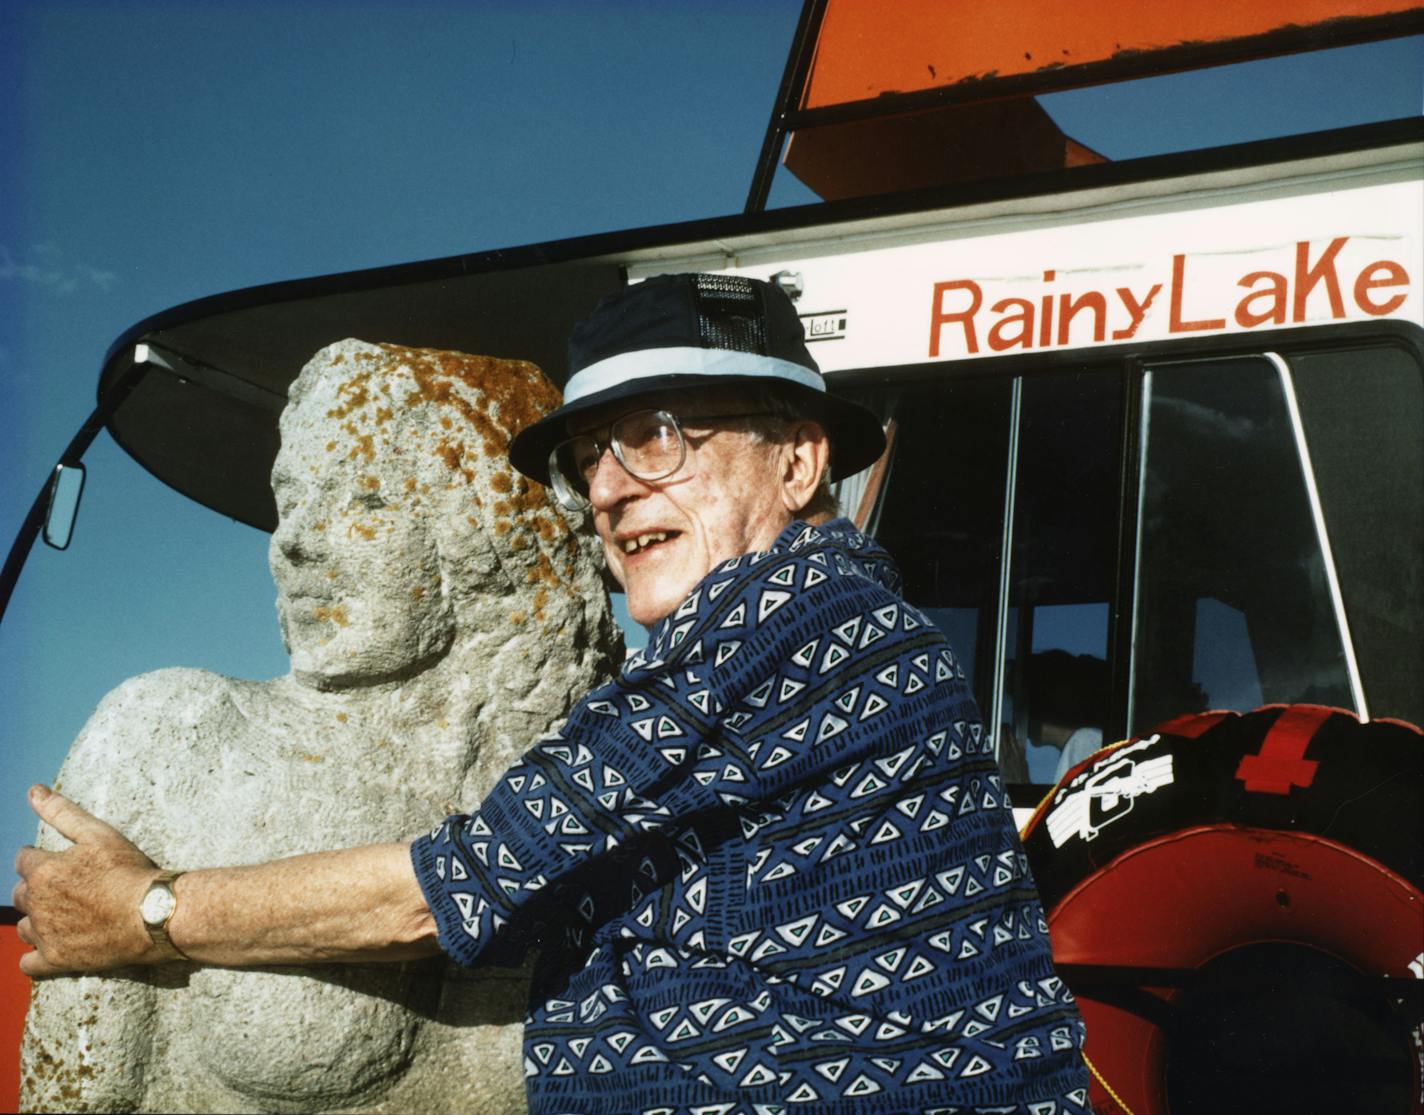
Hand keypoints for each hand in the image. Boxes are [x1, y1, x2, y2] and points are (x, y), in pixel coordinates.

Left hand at [13, 785, 165, 976]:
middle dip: (37, 889)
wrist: (153, 913)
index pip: (24, 860)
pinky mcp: (56, 960)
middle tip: (66, 888)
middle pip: (21, 894)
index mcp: (43, 871)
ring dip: (36, 920)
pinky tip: (50, 948)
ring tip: (63, 915)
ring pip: (24, 926)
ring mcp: (44, 934)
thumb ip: (62, 812)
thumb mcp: (99, 834)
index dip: (41, 859)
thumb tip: (33, 790)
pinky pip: (29, 963)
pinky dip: (35, 956)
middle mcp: (37, 903)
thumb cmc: (128, 872)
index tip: (60, 862)